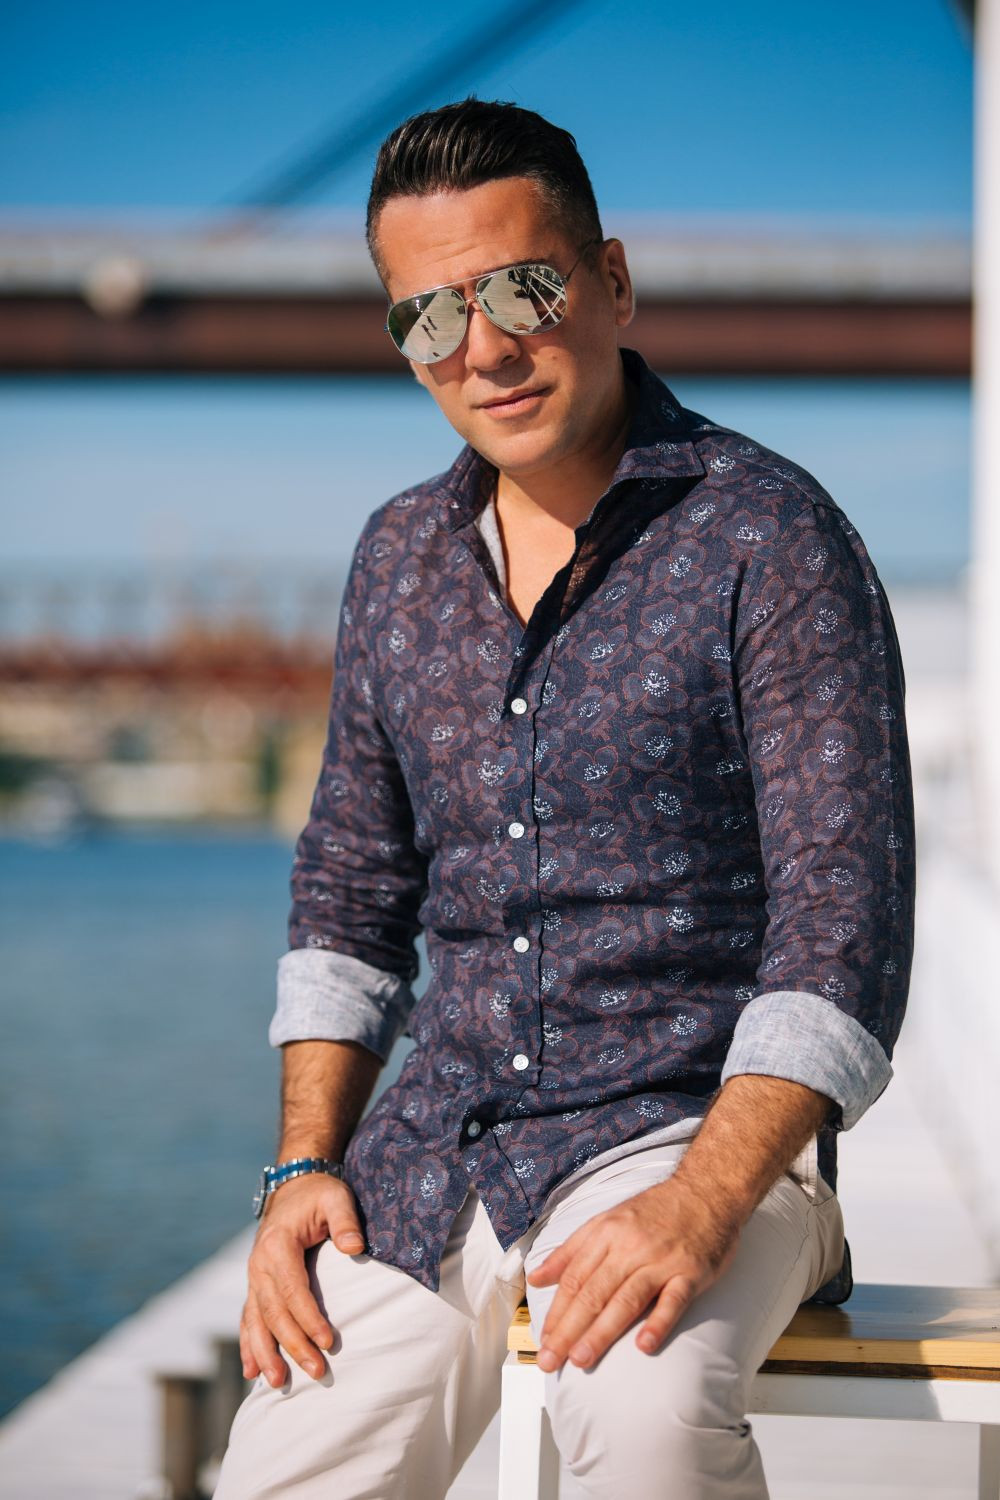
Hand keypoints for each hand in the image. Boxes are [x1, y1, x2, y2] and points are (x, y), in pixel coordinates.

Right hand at [239, 1172, 364, 1386]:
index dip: (309, 1319)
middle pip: (274, 1312)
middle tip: (316, 1372)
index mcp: (278, 1245)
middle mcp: (259, 1264)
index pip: (293, 1290)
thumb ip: (345, 1221)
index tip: (328, 1342)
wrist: (293, 1185)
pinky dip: (249, 1345)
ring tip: (277, 1383)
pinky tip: (252, 1372)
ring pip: (256, 1321)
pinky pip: (248, 1318)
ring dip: (265, 1353)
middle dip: (293, 1345)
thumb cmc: (319, 1194)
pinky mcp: (255, 1285)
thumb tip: (355, 1248)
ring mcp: (254, 1276)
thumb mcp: (336, 1198)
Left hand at [525, 1174, 741, 1371]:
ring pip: (626, 1299)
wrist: (705, 1191)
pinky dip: (659, 1322)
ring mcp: (661, 1260)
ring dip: (602, 1331)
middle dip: (569, 1329)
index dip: (556, 1311)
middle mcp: (630, 1247)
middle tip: (551, 1360)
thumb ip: (571, 1250)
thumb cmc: (653, 1211)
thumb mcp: (606, 1220)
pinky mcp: (691, 1273)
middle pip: (594, 1292)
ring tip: (582, 1359)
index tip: (543, 1341)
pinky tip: (644, 1345)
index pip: (574, 1278)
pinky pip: (674, 1300)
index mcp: (606, 1234)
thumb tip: (536, 1277)